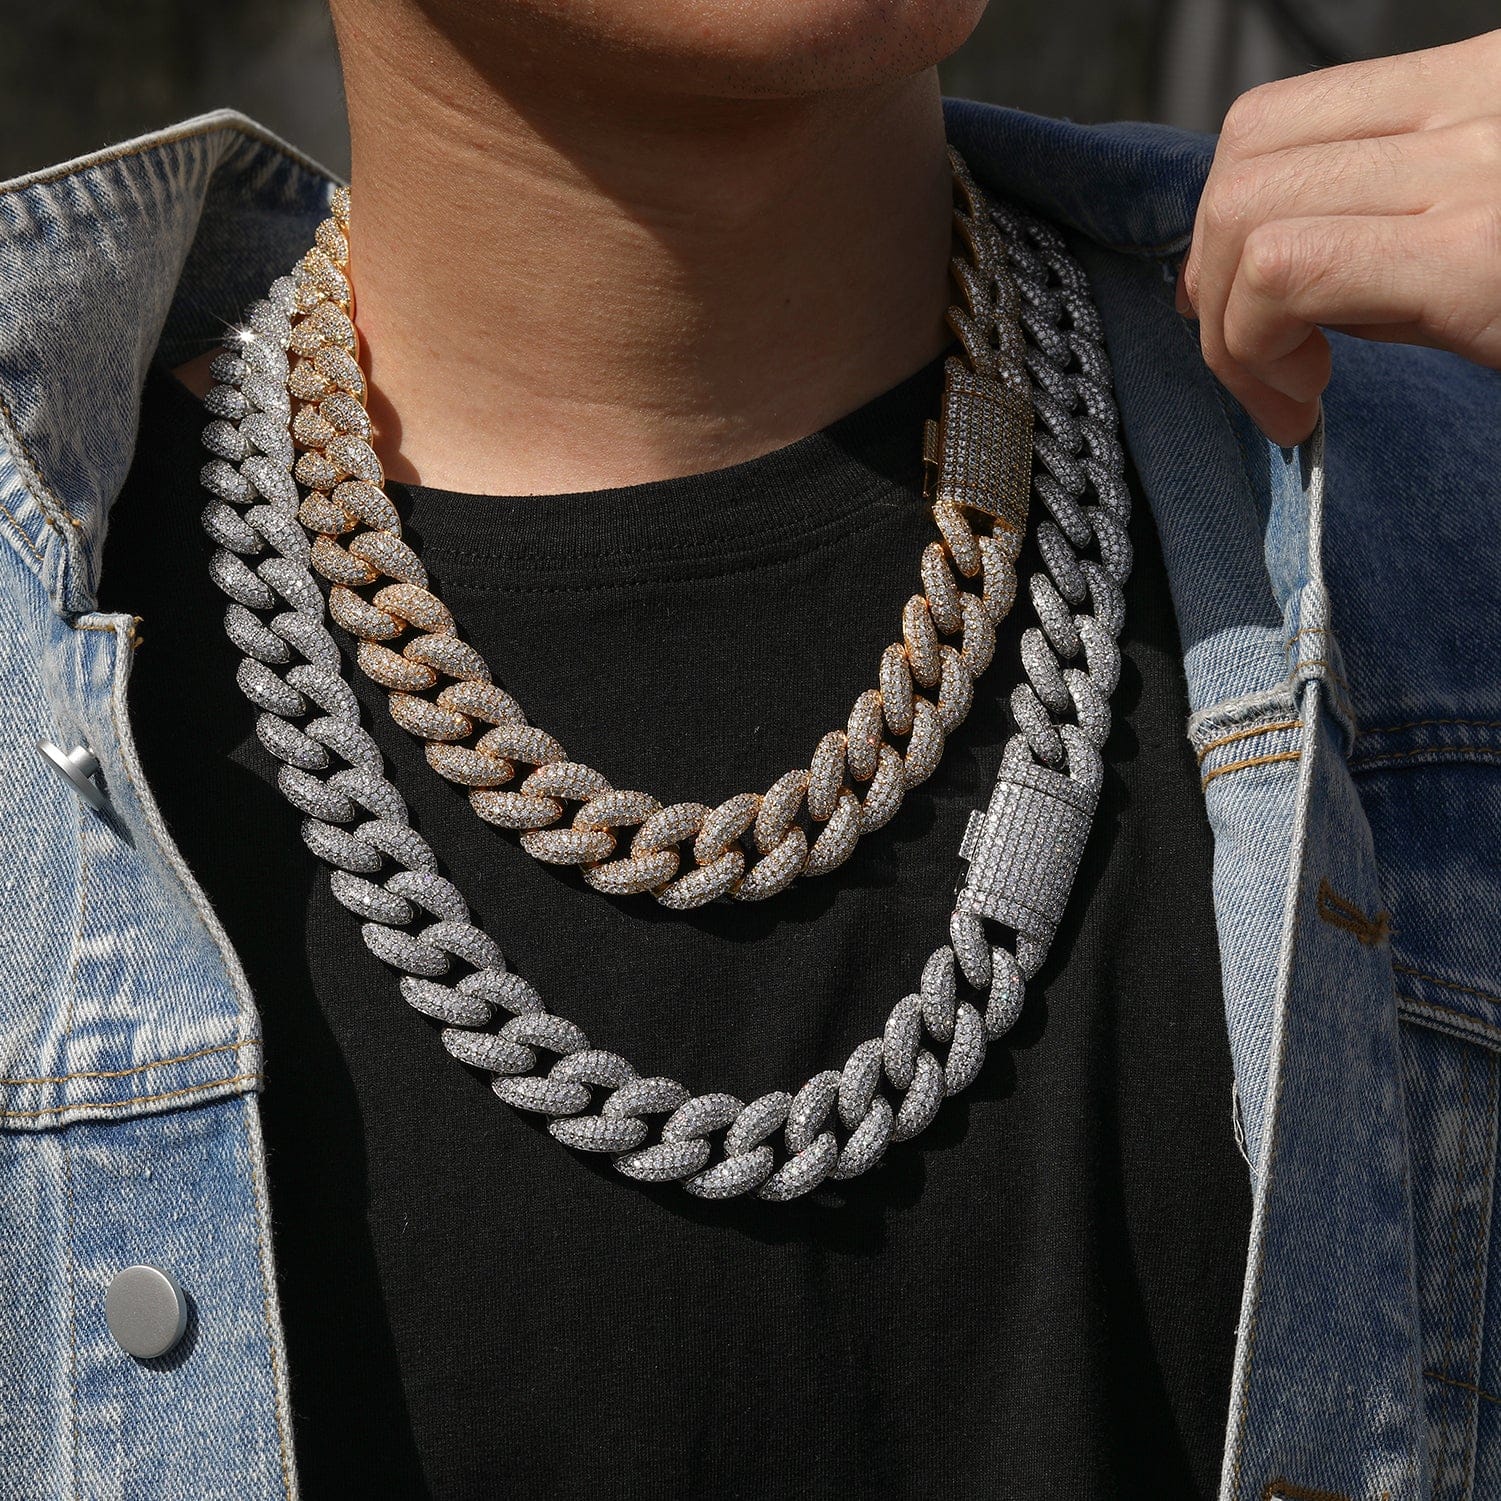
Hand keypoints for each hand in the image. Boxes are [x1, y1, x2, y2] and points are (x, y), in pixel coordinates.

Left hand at [1176, 27, 1500, 445]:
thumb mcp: (1493, 233)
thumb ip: (1402, 236)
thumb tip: (1285, 284)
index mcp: (1482, 87)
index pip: (1287, 117)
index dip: (1226, 217)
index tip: (1234, 307)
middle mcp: (1479, 104)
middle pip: (1247, 151)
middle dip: (1208, 273)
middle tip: (1251, 360)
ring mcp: (1478, 170)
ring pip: (1248, 207)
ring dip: (1228, 326)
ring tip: (1286, 392)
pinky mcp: (1476, 255)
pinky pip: (1286, 271)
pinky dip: (1252, 350)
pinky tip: (1306, 403)